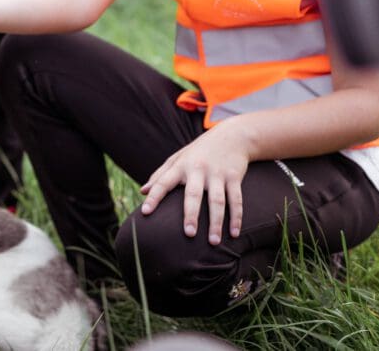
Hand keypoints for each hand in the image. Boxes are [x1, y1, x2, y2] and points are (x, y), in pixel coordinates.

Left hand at [140, 122, 250, 244]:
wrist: (231, 136)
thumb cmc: (198, 152)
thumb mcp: (178, 158)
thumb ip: (160, 175)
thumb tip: (142, 191)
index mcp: (180, 166)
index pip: (163, 182)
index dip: (154, 197)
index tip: (145, 213)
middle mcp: (198, 169)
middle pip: (193, 194)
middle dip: (191, 214)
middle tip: (189, 234)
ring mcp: (217, 174)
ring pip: (217, 201)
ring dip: (216, 222)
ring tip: (213, 242)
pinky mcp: (234, 177)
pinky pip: (236, 200)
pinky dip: (236, 217)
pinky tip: (234, 233)